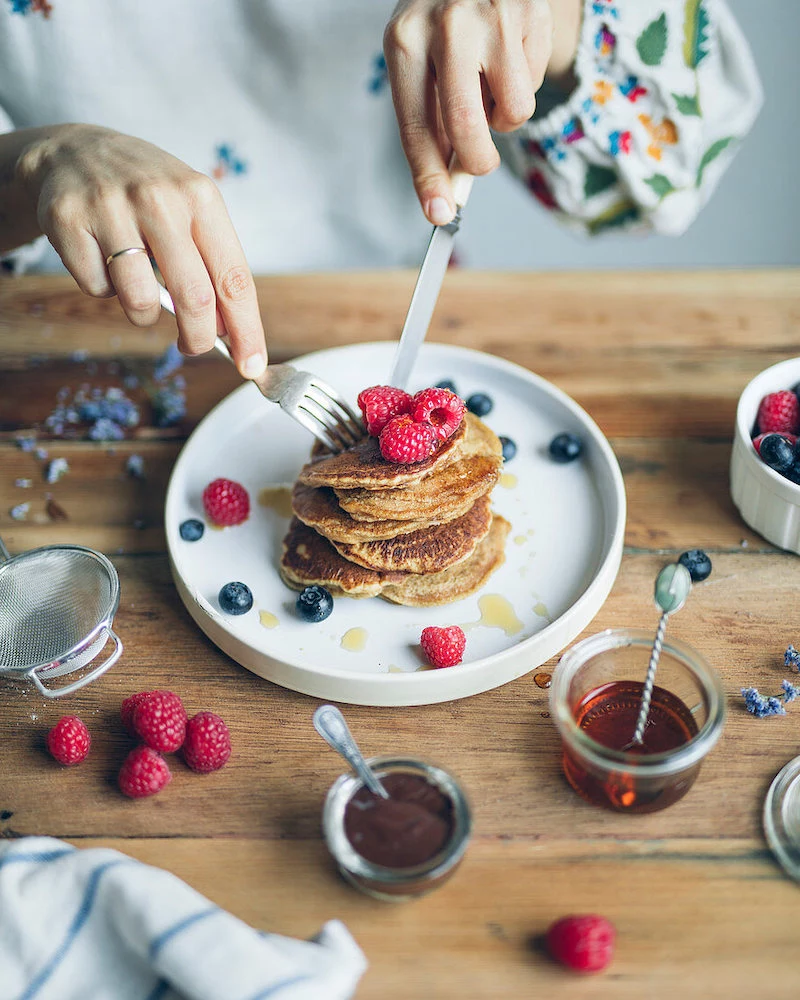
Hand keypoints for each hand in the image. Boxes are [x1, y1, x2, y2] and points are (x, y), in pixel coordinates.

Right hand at [19, 124, 266, 377]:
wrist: (73, 153)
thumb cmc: (146, 195)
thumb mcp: (189, 211)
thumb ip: (210, 265)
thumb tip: (227, 332)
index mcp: (200, 197)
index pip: (233, 277)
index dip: (245, 329)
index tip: (251, 366)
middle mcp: (159, 198)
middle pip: (194, 297)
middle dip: (198, 338)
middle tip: (193, 347)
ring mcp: (110, 206)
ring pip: (139, 300)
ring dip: (141, 313)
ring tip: (136, 286)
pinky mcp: (68, 219)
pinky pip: (96, 287)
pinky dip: (102, 288)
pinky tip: (101, 258)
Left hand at [384, 0, 579, 223]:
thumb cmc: (441, 28)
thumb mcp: (420, 65)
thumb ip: (433, 127)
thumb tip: (446, 193)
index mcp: (405, 41)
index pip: (416, 127)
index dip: (428, 177)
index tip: (439, 214)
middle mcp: (446, 26)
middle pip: (467, 127)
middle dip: (477, 161)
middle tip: (481, 162)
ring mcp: (492, 16)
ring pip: (513, 111)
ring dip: (505, 116)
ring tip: (491, 85)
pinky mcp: (531, 12)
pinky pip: (535, 81)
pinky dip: (525, 83)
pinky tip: (509, 56)